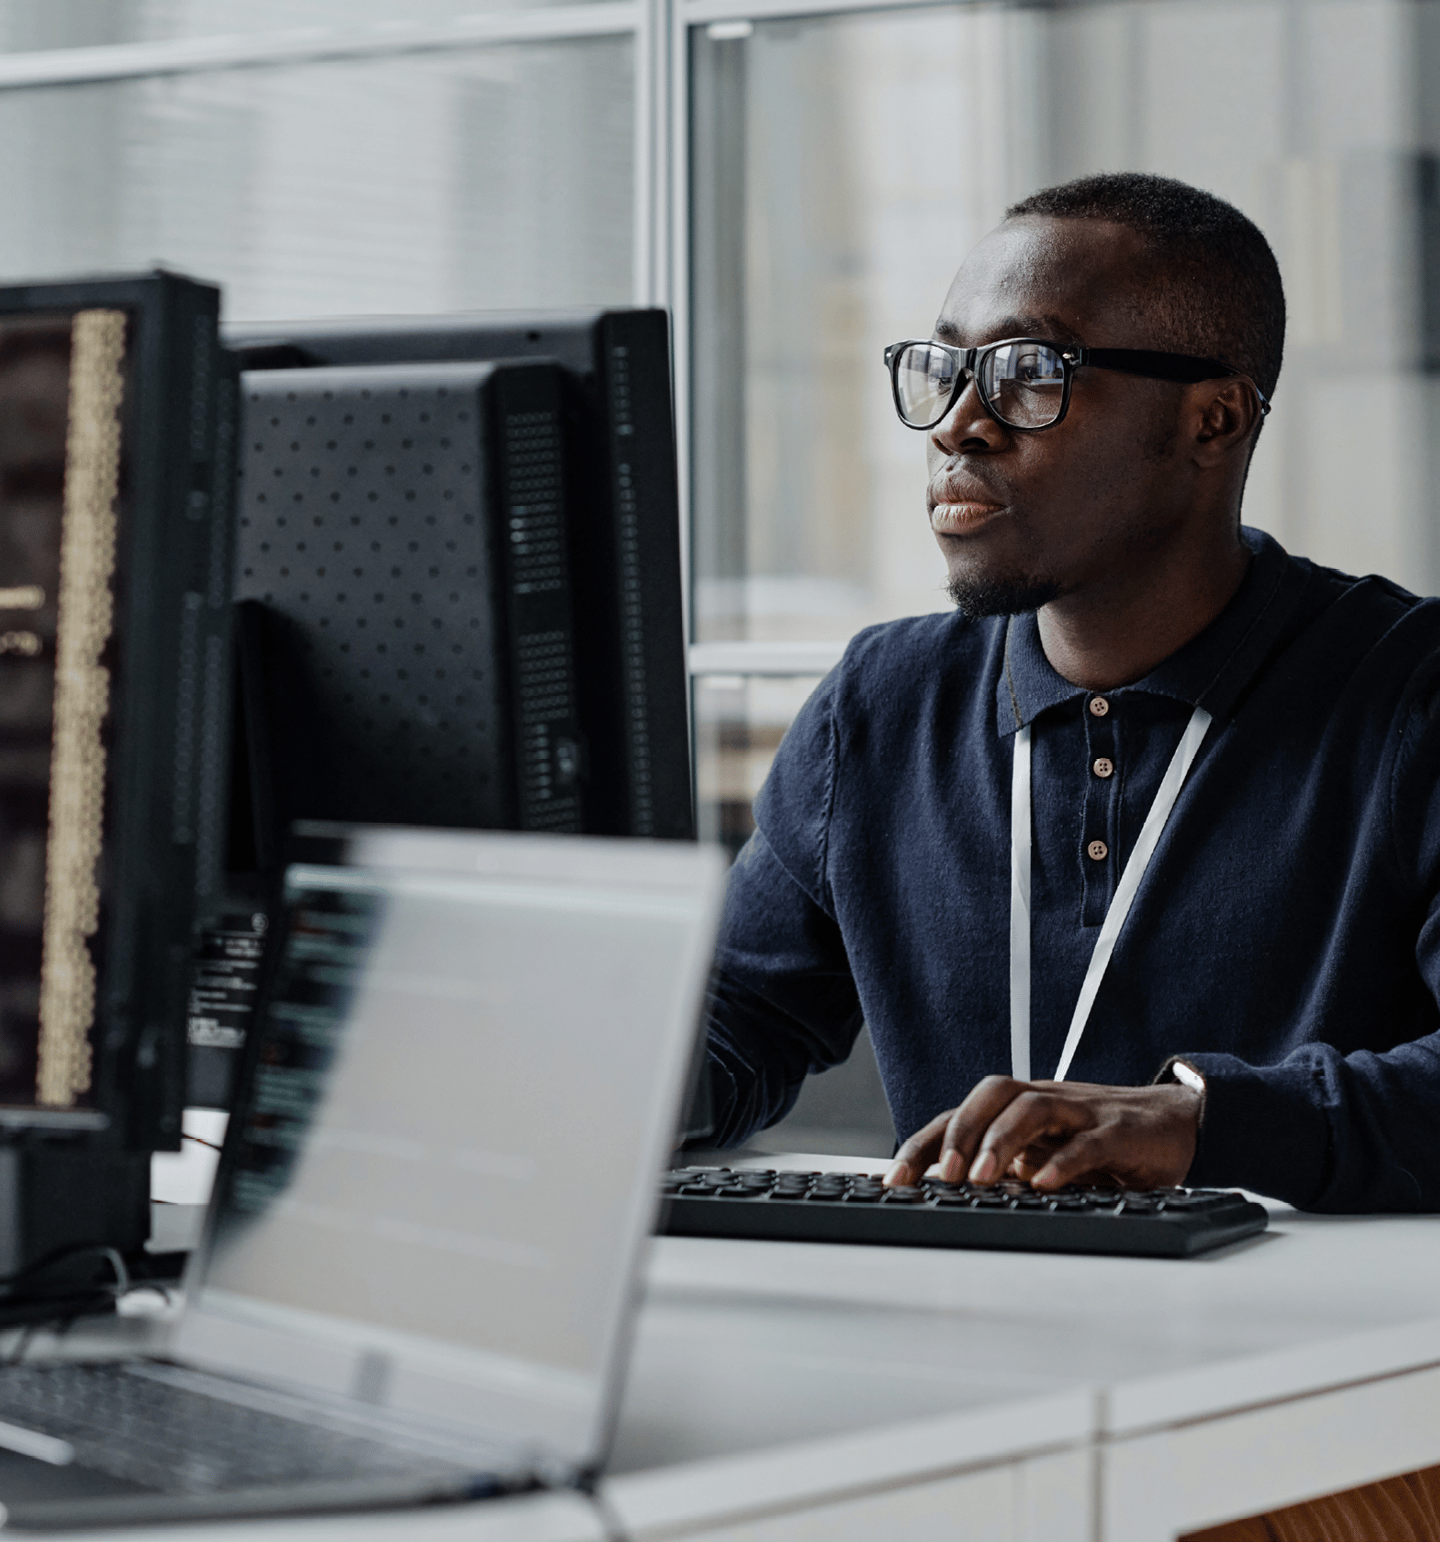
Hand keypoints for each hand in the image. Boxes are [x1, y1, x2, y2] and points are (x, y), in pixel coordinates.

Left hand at [883, 1076, 1200, 1190]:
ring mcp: (1082, 1113)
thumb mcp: (1046, 1157)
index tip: (893, 1183)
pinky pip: (1088, 1141)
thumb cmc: (1102, 1142)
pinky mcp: (1120, 1132)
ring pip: (1032, 1108)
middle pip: (991, 1096)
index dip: (923, 1144)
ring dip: (1001, 1141)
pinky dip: (1064, 1161)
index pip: (961, 1117)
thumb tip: (949, 1202)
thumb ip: (1007, 1172)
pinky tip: (1045, 1185)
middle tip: (940, 1177)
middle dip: (958, 1133)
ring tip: (982, 1178)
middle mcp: (1046, 1103)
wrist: (1177, 1122)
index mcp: (1020, 1111)